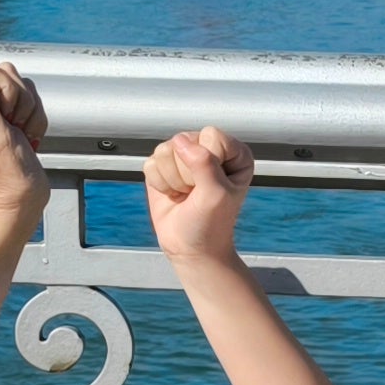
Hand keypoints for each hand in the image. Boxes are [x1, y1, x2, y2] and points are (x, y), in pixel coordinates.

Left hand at [0, 54, 48, 225]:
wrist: (24, 197)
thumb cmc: (6, 173)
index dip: (5, 92)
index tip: (5, 120)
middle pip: (9, 74)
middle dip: (19, 103)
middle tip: (13, 129)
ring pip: (24, 86)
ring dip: (30, 113)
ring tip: (20, 135)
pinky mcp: (15, 113)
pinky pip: (34, 99)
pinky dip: (37, 120)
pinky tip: (28, 137)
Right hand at [143, 125, 254, 262]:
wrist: (191, 248)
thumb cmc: (212, 224)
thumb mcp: (216, 195)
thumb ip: (204, 164)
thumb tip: (180, 141)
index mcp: (234, 152)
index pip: (212, 136)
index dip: (208, 162)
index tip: (213, 185)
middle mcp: (209, 149)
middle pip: (185, 141)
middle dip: (186, 174)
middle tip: (196, 194)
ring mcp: (184, 156)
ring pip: (164, 151)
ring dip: (173, 180)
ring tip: (185, 195)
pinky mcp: (163, 166)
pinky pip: (151, 164)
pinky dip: (160, 184)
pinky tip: (173, 195)